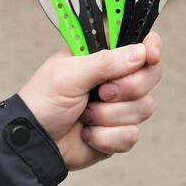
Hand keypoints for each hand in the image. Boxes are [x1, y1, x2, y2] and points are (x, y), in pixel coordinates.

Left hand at [19, 31, 161, 169]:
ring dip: (109, 116)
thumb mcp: (70, 74)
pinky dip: (106, 136)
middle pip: (150, 75)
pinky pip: (132, 134)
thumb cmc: (44, 100)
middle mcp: (116, 77)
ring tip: (85, 115)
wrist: (35, 142)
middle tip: (101, 92)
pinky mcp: (119, 130)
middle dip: (126, 88)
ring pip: (143, 107)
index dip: (150, 47)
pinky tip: (88, 133)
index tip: (151, 55)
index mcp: (103, 56)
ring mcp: (119, 105)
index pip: (138, 43)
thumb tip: (140, 52)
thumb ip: (105, 62)